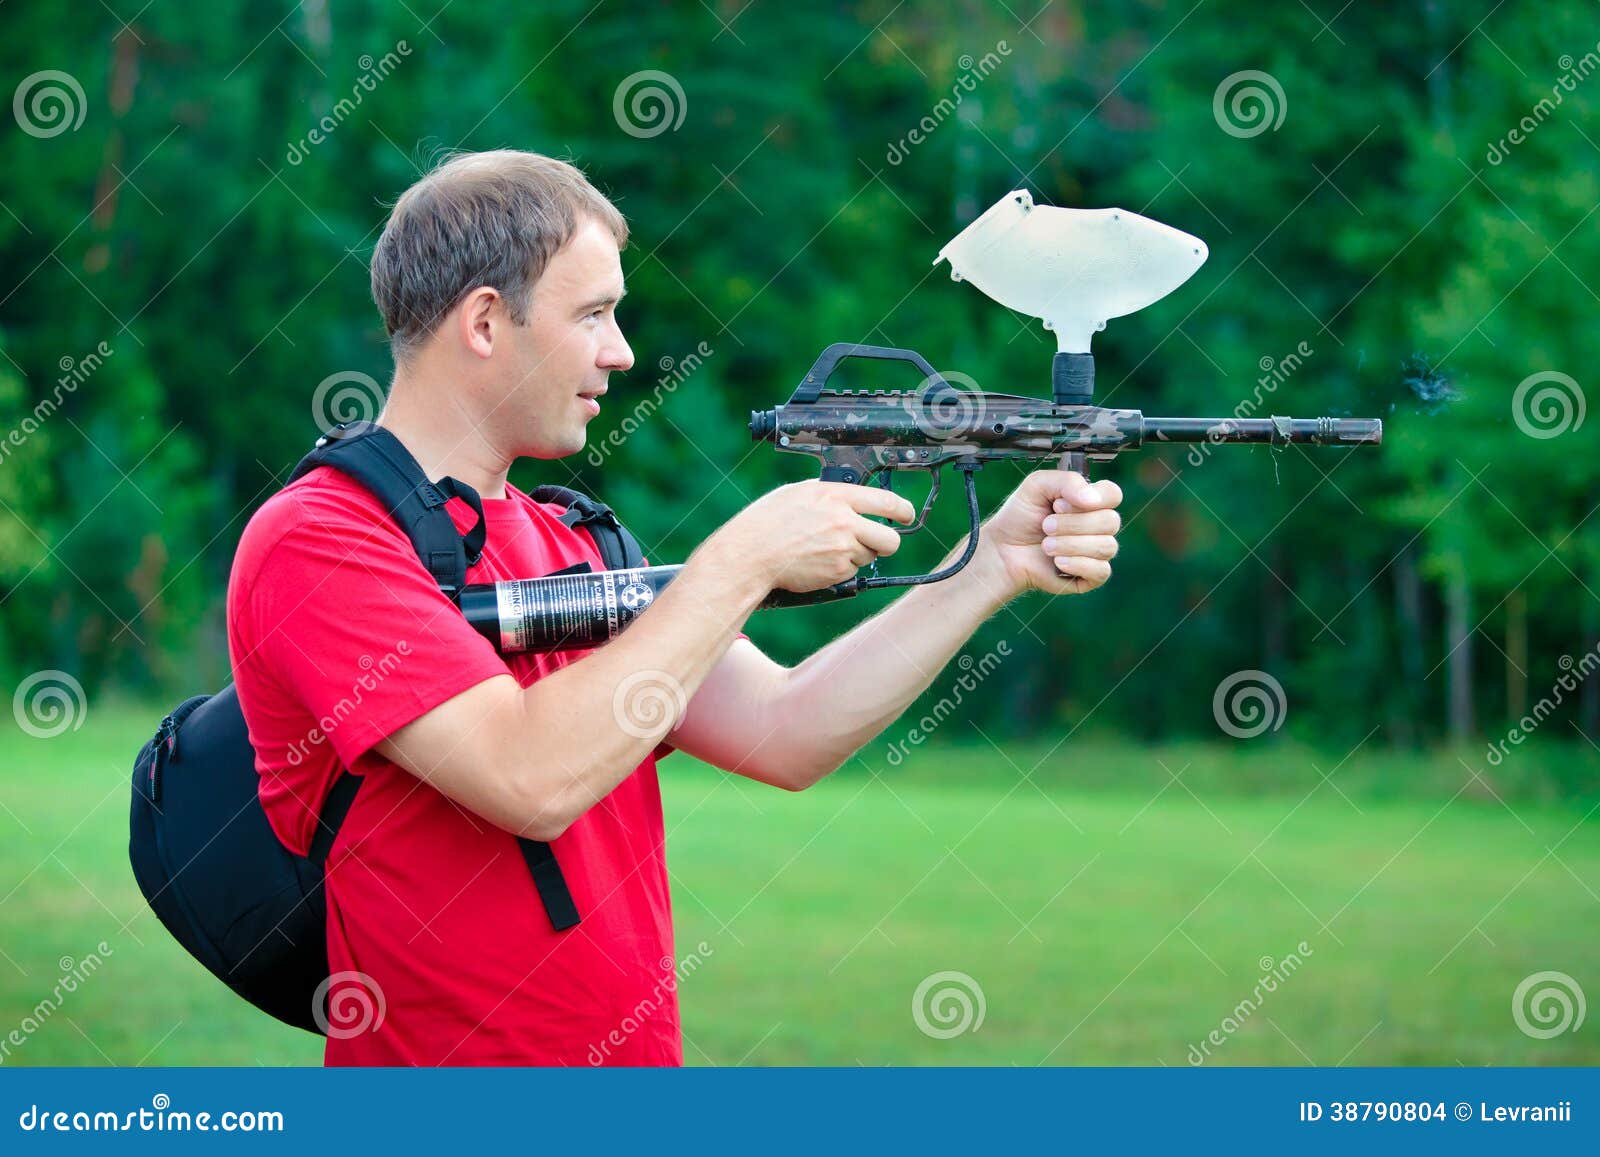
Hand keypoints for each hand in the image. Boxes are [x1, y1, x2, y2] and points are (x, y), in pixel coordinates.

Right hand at [707, 480, 915, 592]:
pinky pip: (850, 571)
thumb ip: (830, 495)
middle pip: (890, 540)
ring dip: (855, 555)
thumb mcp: (799, 493)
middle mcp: (844, 521)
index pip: (887, 501)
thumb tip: (852, 498)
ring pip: (868, 556)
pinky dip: (839, 568)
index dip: (903, 510)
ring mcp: (842, 549)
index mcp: (835, 495)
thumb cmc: (767, 522)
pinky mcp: (836, 572)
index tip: (906, 515)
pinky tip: (816, 561)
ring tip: (825, 549)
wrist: (750, 555)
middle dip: (888, 543)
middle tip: (878, 542)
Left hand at [975, 469, 1122, 598]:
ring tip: (1046, 545)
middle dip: (1072, 524)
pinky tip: (1057, 562)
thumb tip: (1092, 498)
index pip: (1113, 495)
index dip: (1093, 499)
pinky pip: (1101, 570)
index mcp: (1090, 501)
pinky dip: (1078, 564)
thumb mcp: (1037, 486)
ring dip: (1070, 544)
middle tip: (1045, 526)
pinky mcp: (1091, 576)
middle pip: (1110, 521)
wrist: (1003, 550)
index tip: (1060, 504)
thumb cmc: (1020, 517)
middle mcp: (1098, 526)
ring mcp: (1097, 551)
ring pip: (1106, 546)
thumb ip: (1067, 481)